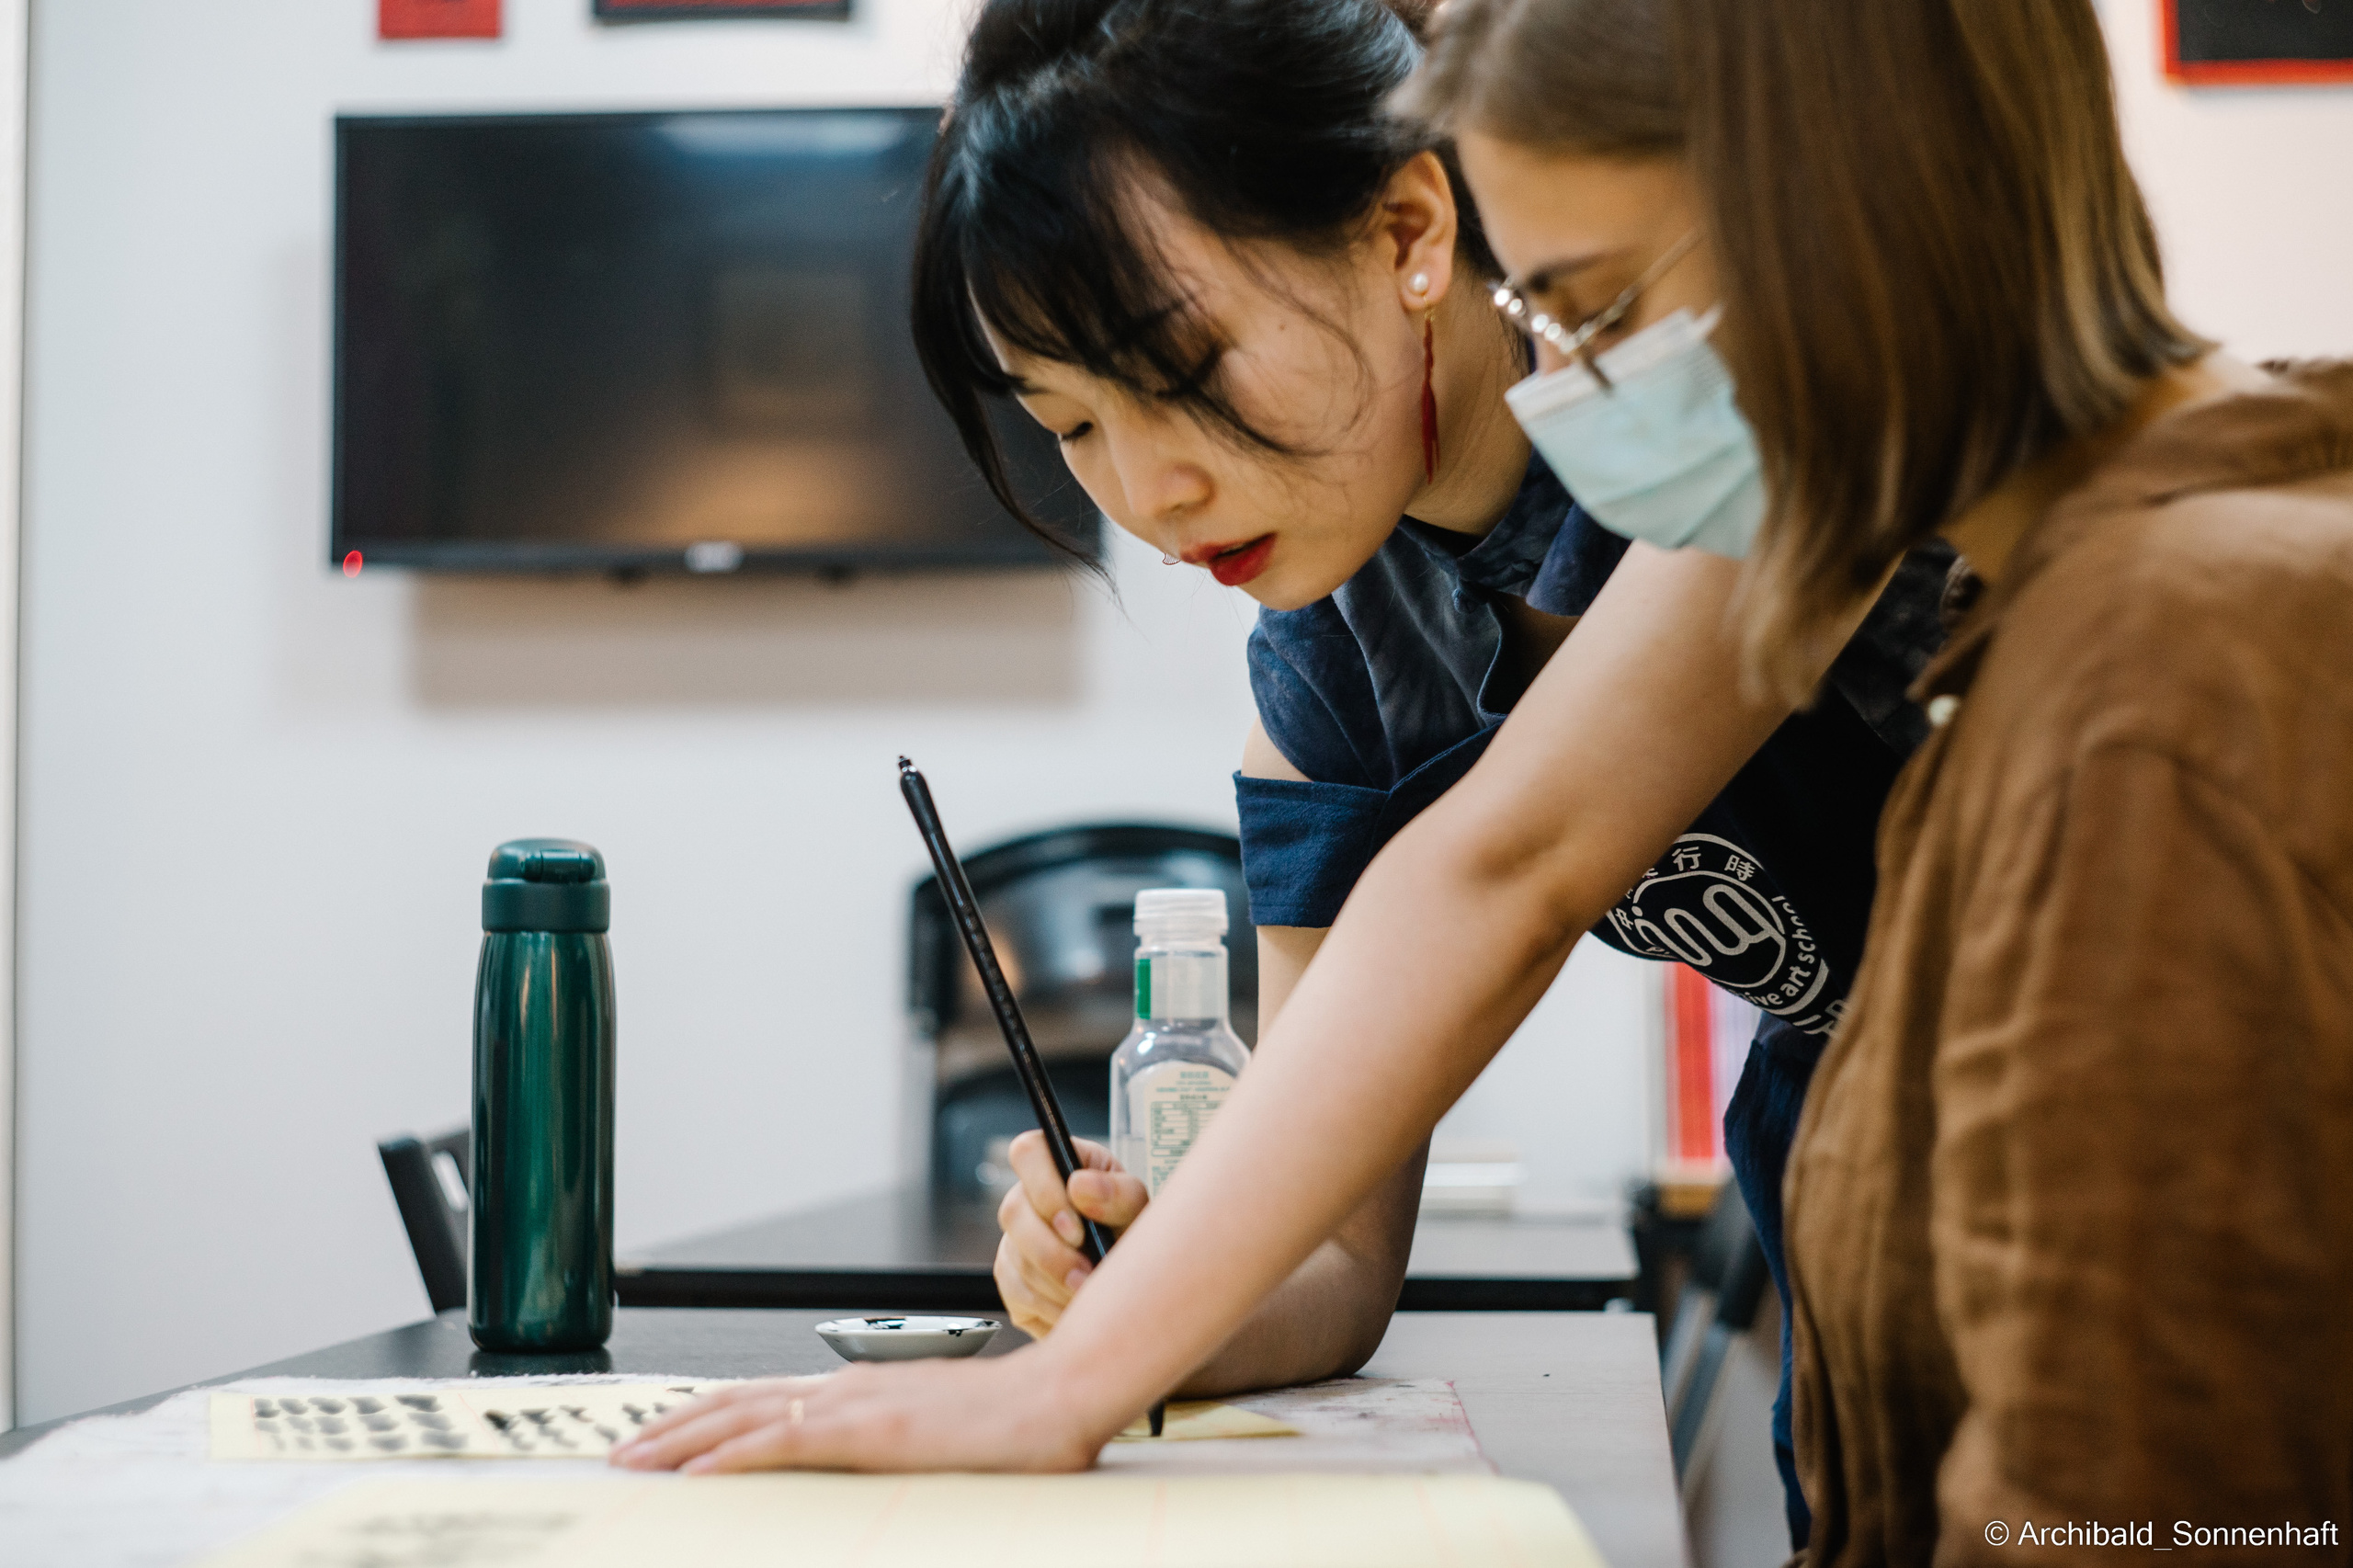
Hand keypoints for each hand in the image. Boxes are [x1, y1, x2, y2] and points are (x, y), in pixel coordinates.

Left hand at [607, 1351, 1114, 1473]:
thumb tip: (864, 1467)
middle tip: (622, 1452)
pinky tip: (697, 1473)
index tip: (663, 1440)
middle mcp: (847, 1389)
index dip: (706, 1417)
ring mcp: (856, 1406)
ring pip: (745, 1418)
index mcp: (860, 1390)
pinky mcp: (871, 1433)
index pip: (763, 1399)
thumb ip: (893, 1446)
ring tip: (635, 1463)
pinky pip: (784, 1445)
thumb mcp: (936, 1434)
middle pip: (738, 1402)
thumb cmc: (1015, 1423)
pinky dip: (732, 1456)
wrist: (1063, 1396)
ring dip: (682, 1442)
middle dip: (672, 1428)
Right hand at [993, 1131, 1149, 1338]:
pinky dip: (1052, 1308)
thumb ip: (1118, 1193)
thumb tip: (1079, 1187)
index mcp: (1058, 1164)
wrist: (1133, 1278)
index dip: (1044, 1189)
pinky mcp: (1011, 1280)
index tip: (1077, 1228)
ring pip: (1017, 1260)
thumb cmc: (1133, 1230)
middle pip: (1013, 1213)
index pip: (1027, 1153)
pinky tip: (1077, 1307)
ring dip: (1058, 1285)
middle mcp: (1027, 1197)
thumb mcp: (1138, 1207)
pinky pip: (1018, 1295)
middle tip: (1088, 1274)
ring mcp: (1014, 1239)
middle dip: (1052, 1252)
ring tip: (1093, 1294)